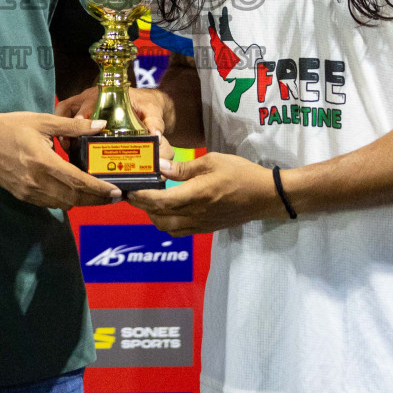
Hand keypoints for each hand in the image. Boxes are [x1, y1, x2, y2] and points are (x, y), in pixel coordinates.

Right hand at [0, 112, 122, 208]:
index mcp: (44, 163)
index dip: (100, 190)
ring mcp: (29, 192)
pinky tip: (73, 191)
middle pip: (74, 199)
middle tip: (113, 196)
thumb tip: (101, 125)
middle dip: (96, 200)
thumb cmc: (11, 127)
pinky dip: (65, 200)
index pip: (79, 182)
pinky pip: (50, 203)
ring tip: (97, 194)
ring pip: (63, 204)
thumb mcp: (43, 121)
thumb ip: (74, 126)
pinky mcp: (23, 196)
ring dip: (82, 202)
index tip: (116, 192)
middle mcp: (38, 182)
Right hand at [55, 87, 174, 160]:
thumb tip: (155, 136)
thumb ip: (154, 123)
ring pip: (63, 112)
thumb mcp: (151, 111)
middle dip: (66, 128)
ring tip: (66, 149)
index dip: (79, 123)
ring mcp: (84, 102)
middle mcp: (90, 96)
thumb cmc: (146, 103)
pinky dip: (63, 128)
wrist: (145, 100)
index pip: (85, 107)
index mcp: (104, 94)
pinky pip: (65, 116)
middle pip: (68, 110)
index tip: (77, 138)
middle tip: (68, 148)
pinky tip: (68, 145)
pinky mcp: (82, 109)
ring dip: (61, 128)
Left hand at [124, 152, 284, 235]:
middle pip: (158, 217)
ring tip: (150, 199)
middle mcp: (195, 214)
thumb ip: (183, 167)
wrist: (264, 196)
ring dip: (154, 215)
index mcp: (196, 195)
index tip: (128, 189)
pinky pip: (179, 231)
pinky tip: (168, 209)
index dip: (140, 197)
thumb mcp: (212, 161)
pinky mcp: (206, 228)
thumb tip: (160, 166)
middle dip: (142, 206)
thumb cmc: (240, 173)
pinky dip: (167, 222)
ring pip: (167, 227)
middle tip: (135, 192)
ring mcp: (201, 224)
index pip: (160, 201)